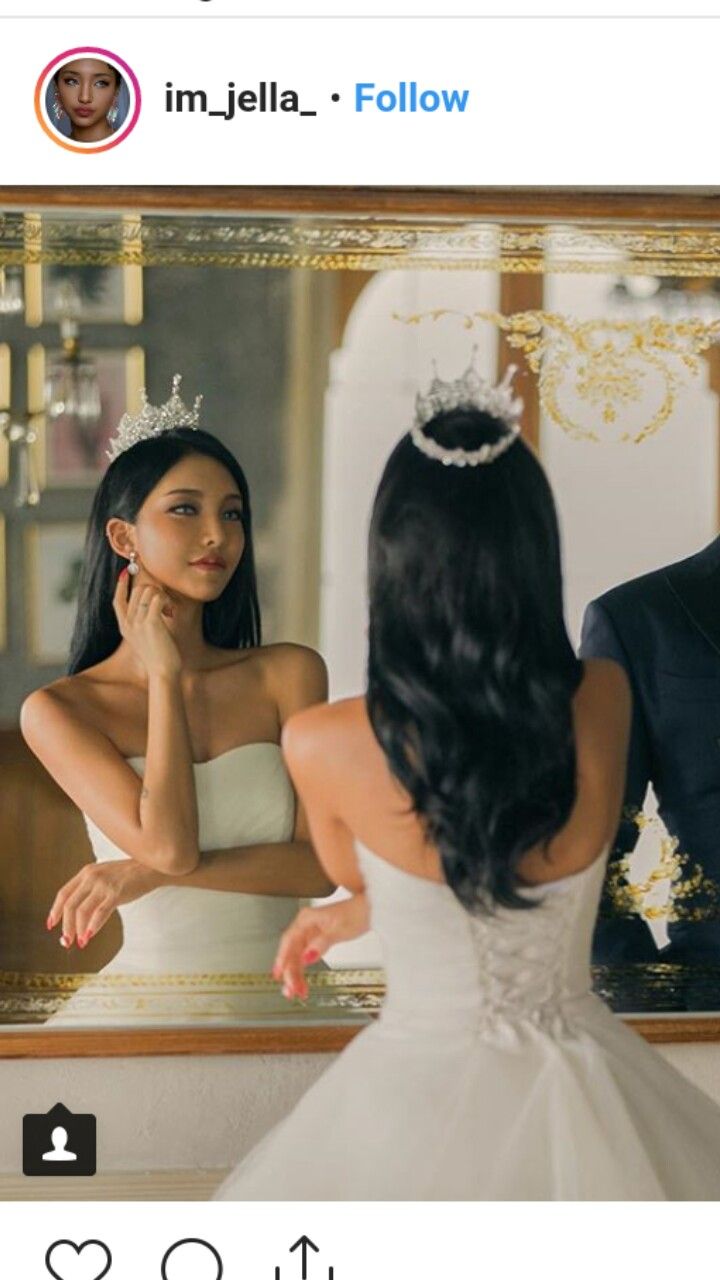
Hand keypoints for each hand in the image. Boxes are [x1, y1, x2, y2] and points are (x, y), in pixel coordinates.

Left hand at [47, 859, 162, 949]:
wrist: (152, 868)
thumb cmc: (130, 874)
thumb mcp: (105, 875)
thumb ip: (91, 890)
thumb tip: (79, 917)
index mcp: (86, 872)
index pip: (64, 893)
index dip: (55, 911)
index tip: (51, 924)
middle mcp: (92, 876)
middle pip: (70, 905)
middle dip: (65, 926)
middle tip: (66, 940)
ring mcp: (103, 884)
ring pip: (81, 911)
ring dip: (77, 930)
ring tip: (79, 942)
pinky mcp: (116, 893)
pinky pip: (99, 913)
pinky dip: (92, 927)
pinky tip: (89, 936)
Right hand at [113, 569, 180, 677]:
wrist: (163, 672)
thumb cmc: (159, 656)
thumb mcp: (145, 638)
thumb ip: (143, 623)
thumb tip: (151, 603)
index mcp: (124, 627)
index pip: (117, 600)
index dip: (121, 585)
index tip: (125, 573)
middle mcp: (128, 623)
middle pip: (137, 591)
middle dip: (154, 590)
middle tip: (164, 603)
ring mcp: (138, 623)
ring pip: (149, 591)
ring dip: (162, 595)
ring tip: (169, 609)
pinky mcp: (151, 623)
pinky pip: (158, 598)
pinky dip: (167, 601)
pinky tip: (171, 612)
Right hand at [272, 892, 370, 998]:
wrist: (369, 908)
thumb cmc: (357, 913)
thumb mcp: (340, 930)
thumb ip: (321, 944)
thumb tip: (306, 957)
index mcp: (306, 919)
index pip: (289, 942)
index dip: (282, 960)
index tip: (281, 976)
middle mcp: (305, 925)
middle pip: (291, 951)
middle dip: (289, 972)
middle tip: (290, 991)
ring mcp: (310, 932)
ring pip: (297, 956)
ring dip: (295, 974)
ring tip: (295, 991)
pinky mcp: (316, 939)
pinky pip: (304, 956)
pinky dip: (302, 969)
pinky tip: (300, 980)